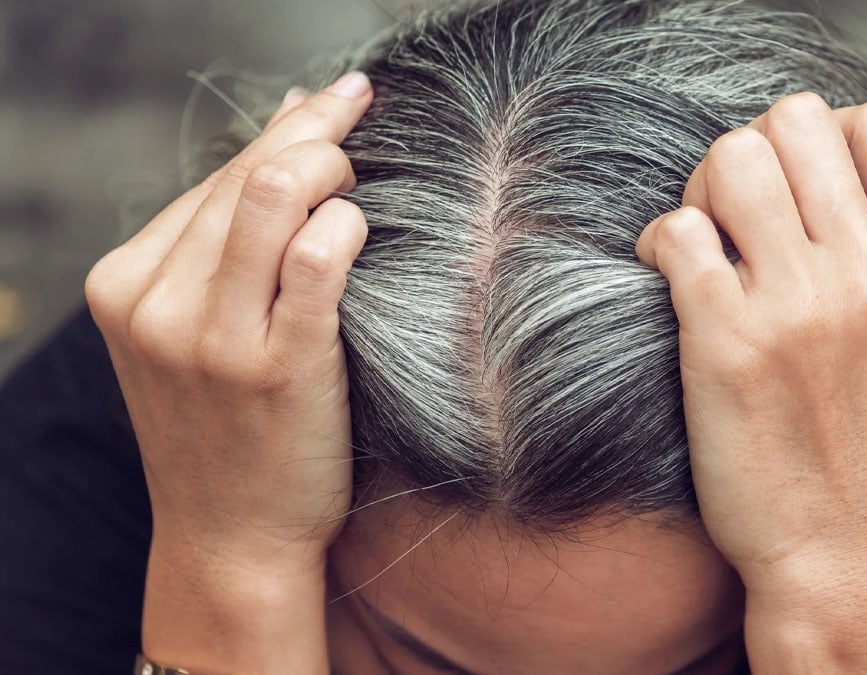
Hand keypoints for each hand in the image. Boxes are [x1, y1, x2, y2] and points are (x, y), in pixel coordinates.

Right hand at [85, 72, 372, 672]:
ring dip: (333, 166)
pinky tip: (364, 228)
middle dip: (317, 131)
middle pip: (248, 175)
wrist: (233, 539)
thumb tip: (289, 131)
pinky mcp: (277, 368)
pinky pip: (319, 258)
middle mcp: (157, 303)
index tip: (333, 102)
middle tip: (363, 124)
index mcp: (126, 285)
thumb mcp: (195, 332)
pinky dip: (349, 226)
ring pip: (276, 195)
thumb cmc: (229, 429)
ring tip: (363, 178)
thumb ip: (225, 243)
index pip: (217, 178)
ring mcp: (212, 337)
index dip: (286, 129)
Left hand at [636, 94, 866, 669]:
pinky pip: (677, 231)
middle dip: (757, 151)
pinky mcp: (726, 341)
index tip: (802, 186)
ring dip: (705, 188)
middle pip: (796, 120)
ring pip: (732, 158)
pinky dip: (660, 241)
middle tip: (740, 212)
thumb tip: (831, 181)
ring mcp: (799, 305)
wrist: (851, 560)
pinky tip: (669, 277)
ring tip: (705, 239)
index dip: (828, 133)